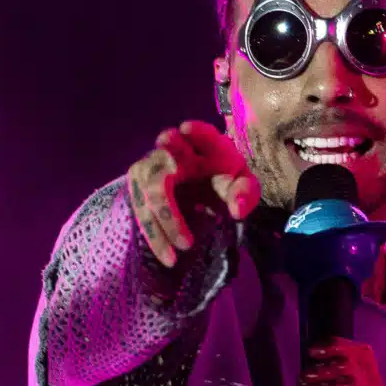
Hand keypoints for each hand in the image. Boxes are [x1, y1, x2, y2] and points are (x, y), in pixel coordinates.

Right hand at [126, 121, 259, 266]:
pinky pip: (140, 210)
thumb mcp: (243, 185)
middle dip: (170, 211)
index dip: (195, 132)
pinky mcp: (139, 184)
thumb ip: (246, 193)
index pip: (201, 133)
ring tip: (178, 255)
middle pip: (163, 174)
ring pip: (148, 195)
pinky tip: (167, 256)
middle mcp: (173, 149)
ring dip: (161, 228)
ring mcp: (151, 166)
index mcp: (205, 143)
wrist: (203, 181)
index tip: (186, 129)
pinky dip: (153, 235)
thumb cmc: (224, 179)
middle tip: (186, 242)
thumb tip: (236, 210)